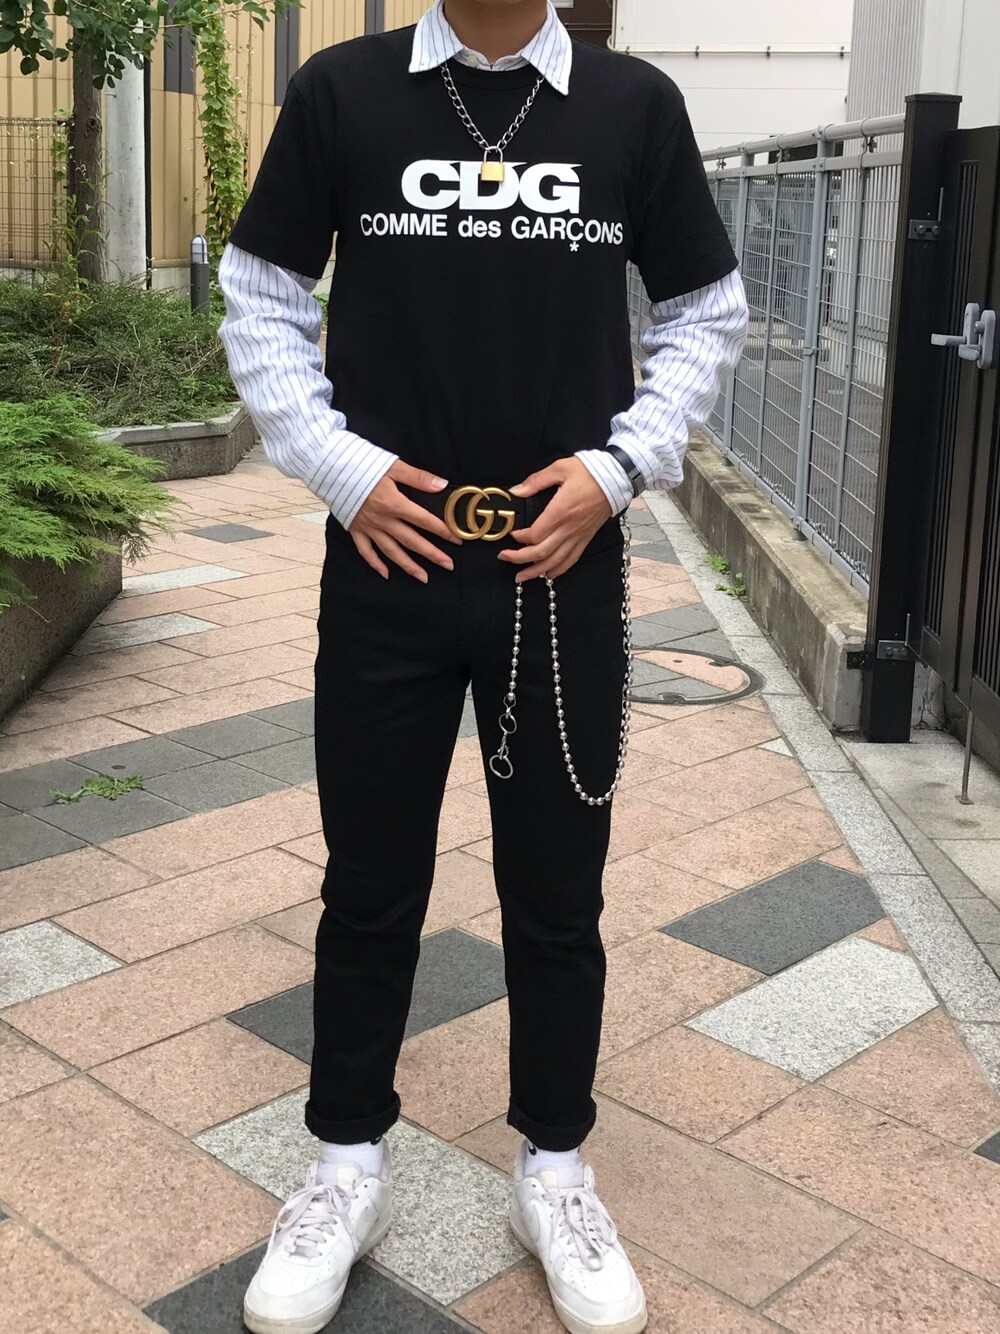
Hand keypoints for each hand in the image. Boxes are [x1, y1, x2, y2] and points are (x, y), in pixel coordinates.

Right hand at [350, 461, 459, 581]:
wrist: (330, 468)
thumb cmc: (361, 465)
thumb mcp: (393, 466)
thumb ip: (418, 478)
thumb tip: (441, 485)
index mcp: (394, 504)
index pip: (424, 521)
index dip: (442, 530)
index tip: (456, 539)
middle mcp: (383, 520)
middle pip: (412, 541)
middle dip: (432, 554)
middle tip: (448, 565)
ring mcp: (368, 528)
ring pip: (392, 551)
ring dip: (408, 566)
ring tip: (423, 577)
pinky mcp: (355, 530)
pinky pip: (366, 551)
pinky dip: (376, 564)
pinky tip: (386, 574)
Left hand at [499, 457, 612, 582]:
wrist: (617, 478)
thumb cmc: (589, 471)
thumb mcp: (560, 468)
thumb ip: (536, 481)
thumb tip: (516, 491)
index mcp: (561, 511)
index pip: (535, 534)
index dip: (519, 539)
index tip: (511, 535)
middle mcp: (569, 528)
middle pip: (542, 552)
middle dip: (520, 559)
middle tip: (504, 558)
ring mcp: (578, 535)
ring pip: (555, 561)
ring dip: (536, 571)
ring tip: (521, 577)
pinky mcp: (586, 538)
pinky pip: (571, 559)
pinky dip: (558, 570)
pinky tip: (548, 575)